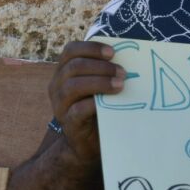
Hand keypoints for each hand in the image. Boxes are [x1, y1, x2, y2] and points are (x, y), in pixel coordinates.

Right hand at [48, 41, 125, 162]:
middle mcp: (57, 85)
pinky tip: (109, 102)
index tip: (113, 52)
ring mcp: (60, 104)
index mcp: (64, 71)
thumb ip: (106, 72)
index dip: (91, 48)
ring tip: (120, 85)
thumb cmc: (99, 107)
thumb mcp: (99, 86)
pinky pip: (77, 109)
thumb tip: (132, 57)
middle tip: (123, 72)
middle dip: (101, 66)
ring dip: (99, 82)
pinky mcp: (68, 122)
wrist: (89, 141)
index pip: (71, 50)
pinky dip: (93, 103)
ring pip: (72, 86)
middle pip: (74, 66)